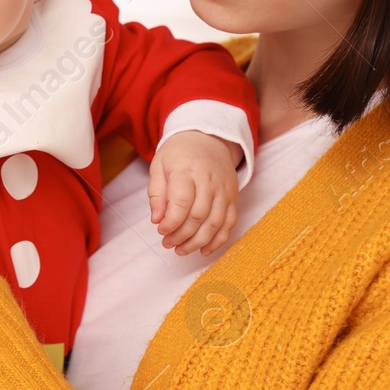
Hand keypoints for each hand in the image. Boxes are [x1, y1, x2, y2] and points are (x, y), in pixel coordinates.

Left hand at [148, 131, 240, 256]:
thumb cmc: (179, 154)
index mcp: (187, 170)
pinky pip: (229, 223)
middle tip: (167, 243)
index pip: (182, 201)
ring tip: (181, 250)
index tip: (161, 230)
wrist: (208, 138)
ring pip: (216, 222)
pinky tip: (204, 249)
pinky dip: (218, 240)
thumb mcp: (159, 165)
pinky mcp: (233, 197)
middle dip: (182, 235)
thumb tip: (157, 220)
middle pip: (199, 215)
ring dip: (198, 242)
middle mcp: (209, 181)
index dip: (171, 221)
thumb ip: (156, 193)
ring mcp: (224, 190)